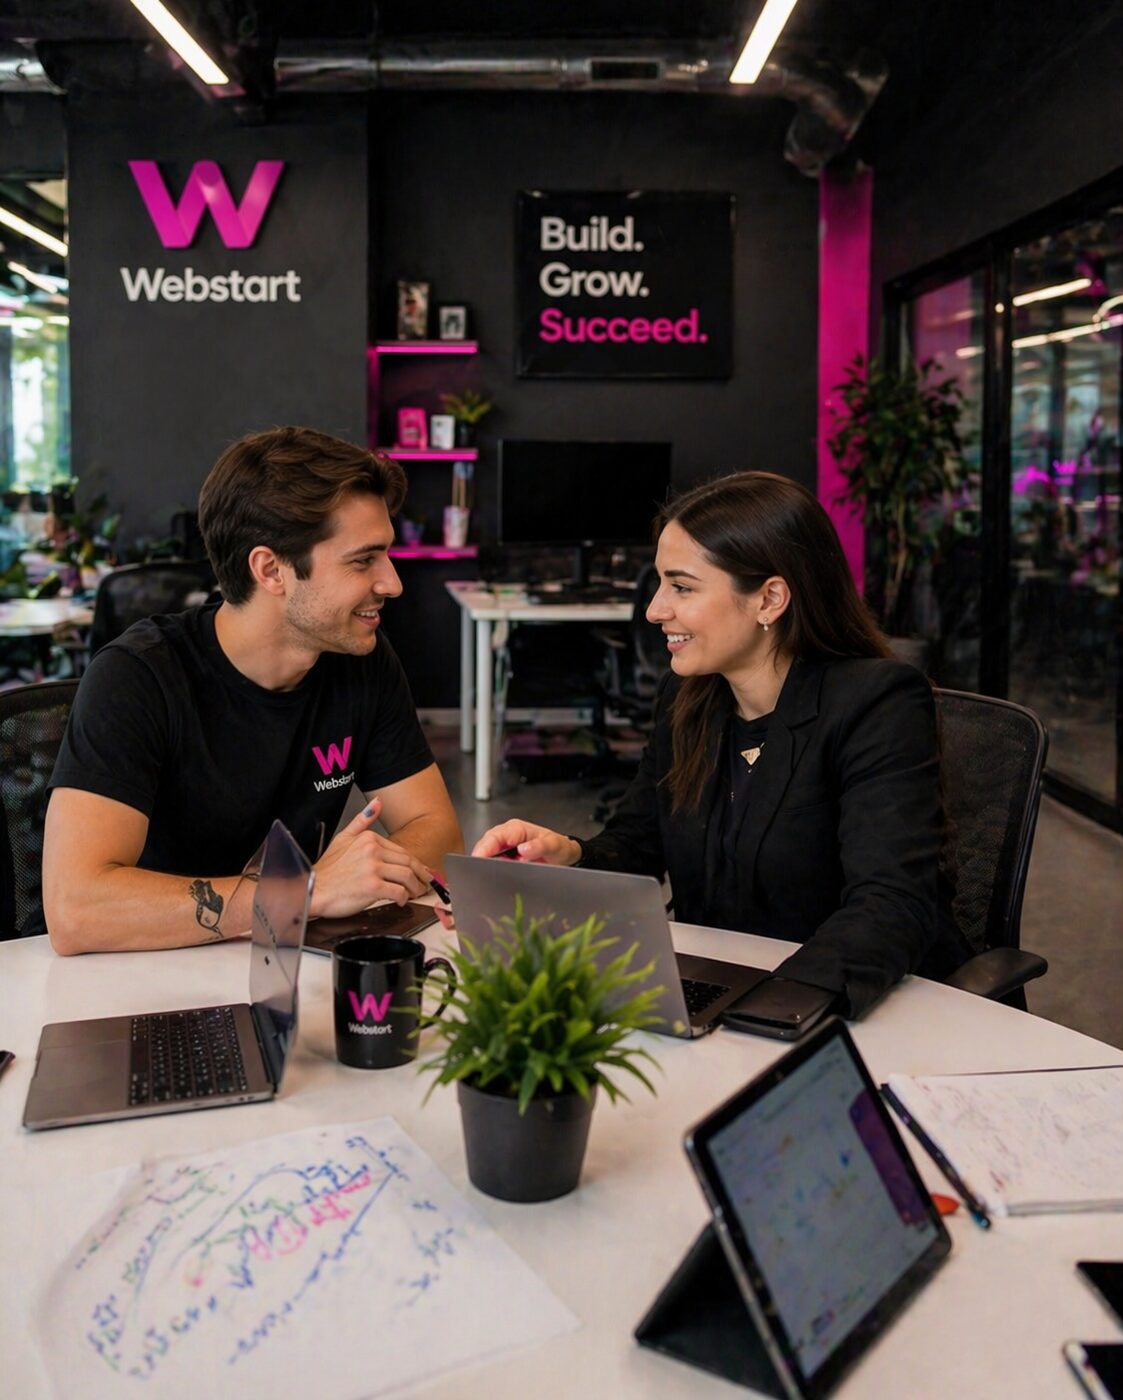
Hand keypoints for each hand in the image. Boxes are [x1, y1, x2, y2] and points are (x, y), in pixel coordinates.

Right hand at [311, 798, 432, 916]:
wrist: (312, 889)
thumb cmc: (327, 869)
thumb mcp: (343, 838)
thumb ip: (362, 821)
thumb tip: (377, 803)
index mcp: (368, 839)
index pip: (401, 851)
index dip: (414, 863)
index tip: (420, 871)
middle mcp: (372, 851)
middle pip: (408, 862)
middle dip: (421, 875)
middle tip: (426, 884)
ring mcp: (373, 868)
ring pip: (407, 876)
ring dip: (415, 887)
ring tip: (415, 893)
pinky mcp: (372, 887)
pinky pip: (398, 892)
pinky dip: (403, 898)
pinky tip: (400, 901)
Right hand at [471, 820, 580, 866]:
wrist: (563, 856)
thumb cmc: (558, 847)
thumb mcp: (554, 846)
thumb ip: (540, 846)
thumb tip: (523, 849)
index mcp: (516, 829)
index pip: (495, 836)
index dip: (486, 848)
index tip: (479, 859)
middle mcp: (506, 836)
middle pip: (486, 845)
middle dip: (480, 857)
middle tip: (477, 872)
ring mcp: (503, 848)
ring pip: (485, 854)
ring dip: (482, 864)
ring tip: (483, 877)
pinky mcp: (503, 859)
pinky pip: (491, 863)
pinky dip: (488, 870)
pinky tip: (489, 878)